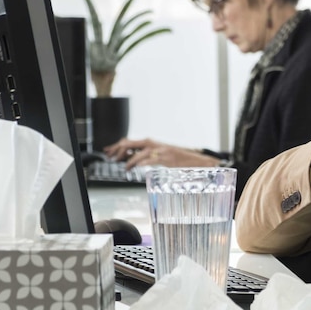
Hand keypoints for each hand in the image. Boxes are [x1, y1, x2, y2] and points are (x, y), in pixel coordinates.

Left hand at [104, 138, 218, 168]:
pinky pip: (148, 159)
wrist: (200, 162)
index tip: (110, 151)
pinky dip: (138, 163)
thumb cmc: (183, 162)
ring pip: (138, 151)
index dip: (118, 146)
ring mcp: (161, 150)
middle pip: (131, 142)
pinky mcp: (166, 157)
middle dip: (118, 149)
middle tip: (110, 156)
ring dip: (128, 159)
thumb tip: (134, 161)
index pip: (132, 142)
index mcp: (155, 143)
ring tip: (123, 166)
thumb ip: (150, 158)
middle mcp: (156, 144)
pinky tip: (133, 168)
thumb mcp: (164, 158)